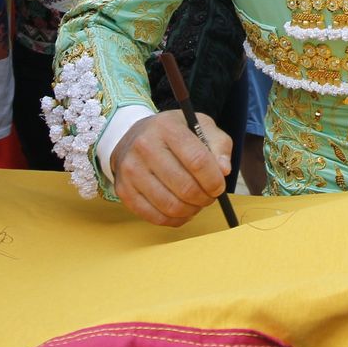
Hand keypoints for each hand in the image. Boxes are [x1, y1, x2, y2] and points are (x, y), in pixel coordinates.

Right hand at [110, 109, 231, 226]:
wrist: (134, 137)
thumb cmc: (175, 133)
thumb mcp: (200, 127)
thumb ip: (219, 145)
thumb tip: (224, 170)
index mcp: (167, 127)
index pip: (198, 161)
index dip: (214, 180)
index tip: (219, 186)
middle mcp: (144, 146)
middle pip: (185, 187)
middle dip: (205, 198)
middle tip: (209, 196)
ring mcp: (131, 170)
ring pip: (171, 206)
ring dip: (191, 210)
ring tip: (196, 202)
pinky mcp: (124, 191)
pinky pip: (155, 217)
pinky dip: (175, 219)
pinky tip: (182, 210)